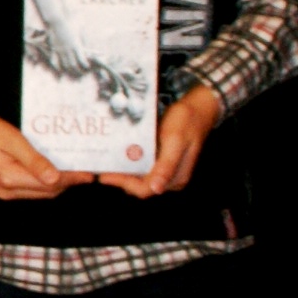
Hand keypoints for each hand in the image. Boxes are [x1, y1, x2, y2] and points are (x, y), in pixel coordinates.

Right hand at [0, 106, 89, 200]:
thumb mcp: (12, 139)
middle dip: (68, 182)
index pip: (50, 183)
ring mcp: (3, 191)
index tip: (90, 172)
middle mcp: (6, 190)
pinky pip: (30, 189)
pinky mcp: (2, 187)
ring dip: (58, 183)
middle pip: (48, 191)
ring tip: (74, 170)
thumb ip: (34, 160)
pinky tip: (53, 170)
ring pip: (40, 192)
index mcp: (8, 178)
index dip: (72, 178)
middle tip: (87, 169)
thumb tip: (56, 179)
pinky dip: (44, 181)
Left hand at [98, 84, 220, 198]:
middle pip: (139, 185)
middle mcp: (169, 178)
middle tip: (98, 167)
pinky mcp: (160, 160)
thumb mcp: (175, 141)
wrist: (198, 107)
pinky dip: (128, 162)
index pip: (144, 189)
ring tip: (103, 161)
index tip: (105, 175)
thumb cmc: (187, 121)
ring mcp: (164, 170)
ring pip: (138, 176)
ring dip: (122, 170)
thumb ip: (166, 166)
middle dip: (119, 178)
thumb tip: (157, 189)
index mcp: (175, 179)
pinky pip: (141, 166)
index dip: (123, 184)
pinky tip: (116, 154)